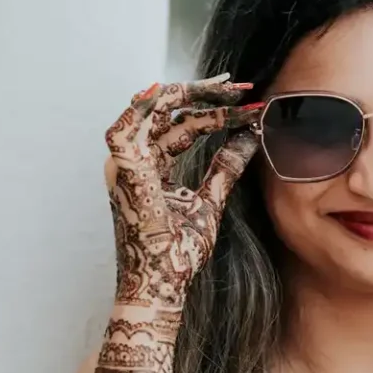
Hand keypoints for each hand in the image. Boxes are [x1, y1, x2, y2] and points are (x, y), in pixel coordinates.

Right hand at [103, 75, 262, 313]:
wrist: (163, 285)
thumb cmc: (178, 253)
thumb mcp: (210, 202)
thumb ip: (224, 169)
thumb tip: (249, 138)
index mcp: (150, 167)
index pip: (182, 126)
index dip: (215, 112)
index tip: (249, 104)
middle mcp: (134, 161)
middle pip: (168, 112)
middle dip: (207, 95)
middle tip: (243, 88)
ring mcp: (124, 165)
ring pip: (152, 111)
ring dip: (189, 95)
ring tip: (226, 90)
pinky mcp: (122, 172)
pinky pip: (126, 127)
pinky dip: (143, 107)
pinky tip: (168, 90)